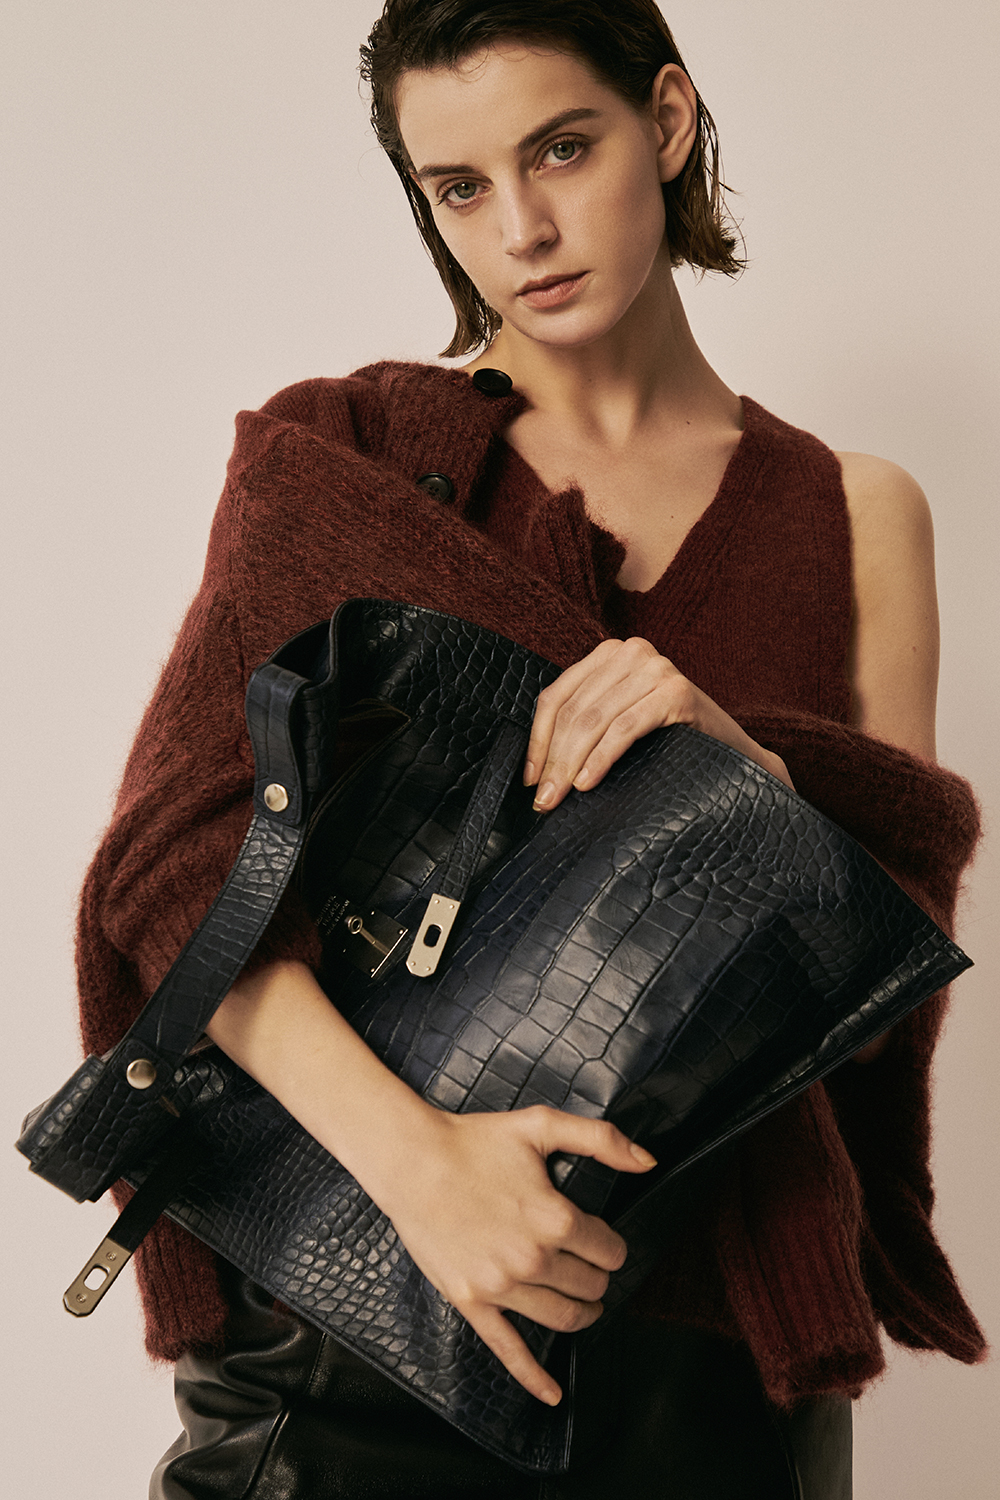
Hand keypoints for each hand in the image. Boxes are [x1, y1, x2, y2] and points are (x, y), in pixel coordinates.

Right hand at [372, 1104, 655, 1405]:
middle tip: (592, 1267)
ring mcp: (501, 1285)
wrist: (412, 1160)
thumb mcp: (542, 1125)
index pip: (609, 1249)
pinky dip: (534, 1378)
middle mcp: (532, 1258)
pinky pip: (508, 1350)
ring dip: (583, 1313)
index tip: (604, 1241)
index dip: (612, 1245)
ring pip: (563, 1318)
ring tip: (585, 1303)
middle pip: (591, 1285)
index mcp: (555, 1217)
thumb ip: (602, 1139)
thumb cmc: (475, 1140)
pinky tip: (554, 1393)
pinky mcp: (472, 1301)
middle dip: (598, 1277)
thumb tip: (649, 1161)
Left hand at [524, 636, 791, 807]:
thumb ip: (586, 725)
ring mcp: (656, 668)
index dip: (538, 741)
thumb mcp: (621, 724)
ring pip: (594, 720)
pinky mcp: (676, 692)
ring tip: (559, 798)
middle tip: (543, 801)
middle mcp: (631, 652)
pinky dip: (601, 757)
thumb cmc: (671, 744)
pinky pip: (624, 727)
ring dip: (570, 763)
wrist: (735, 755)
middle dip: (553, 759)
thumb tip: (536, 769)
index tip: (530, 780)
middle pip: (573, 710)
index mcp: (610, 655)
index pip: (556, 697)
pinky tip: (587, 782)